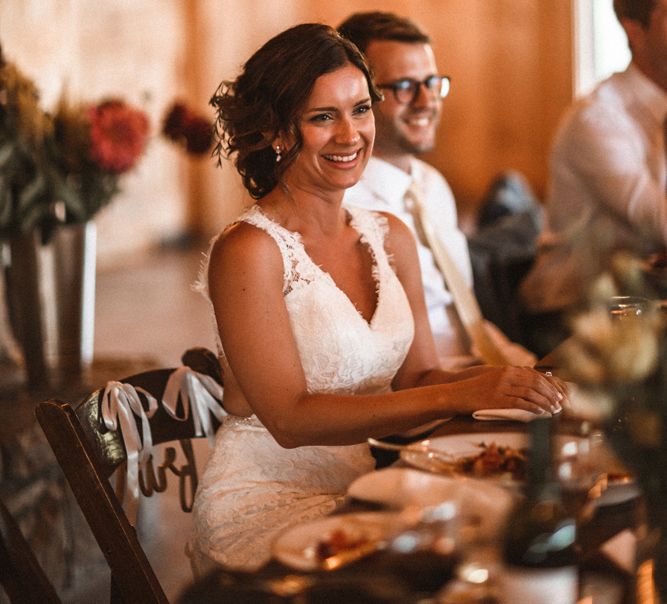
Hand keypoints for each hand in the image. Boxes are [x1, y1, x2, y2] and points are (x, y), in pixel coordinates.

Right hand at [450, 366, 564, 414]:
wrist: (456, 393)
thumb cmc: (475, 388)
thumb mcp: (493, 378)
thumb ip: (510, 378)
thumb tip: (529, 384)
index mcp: (507, 370)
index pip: (535, 375)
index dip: (549, 385)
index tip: (559, 394)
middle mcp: (506, 376)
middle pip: (536, 383)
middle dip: (551, 394)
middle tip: (560, 404)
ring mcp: (501, 387)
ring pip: (531, 393)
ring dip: (545, 402)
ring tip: (553, 410)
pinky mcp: (497, 399)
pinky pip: (520, 403)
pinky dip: (534, 408)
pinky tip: (541, 413)